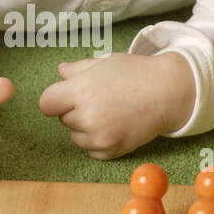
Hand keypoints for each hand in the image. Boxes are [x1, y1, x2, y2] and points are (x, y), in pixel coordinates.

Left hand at [38, 51, 194, 159]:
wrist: (167, 93)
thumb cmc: (135, 73)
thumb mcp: (104, 63)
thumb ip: (77, 69)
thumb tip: (60, 71)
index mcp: (81, 90)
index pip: (46, 103)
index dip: (55, 98)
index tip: (67, 95)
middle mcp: (88, 116)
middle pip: (62, 118)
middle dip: (74, 109)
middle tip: (99, 98)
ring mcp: (100, 137)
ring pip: (75, 136)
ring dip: (85, 127)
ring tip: (109, 112)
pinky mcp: (111, 151)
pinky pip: (91, 150)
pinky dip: (98, 141)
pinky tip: (114, 125)